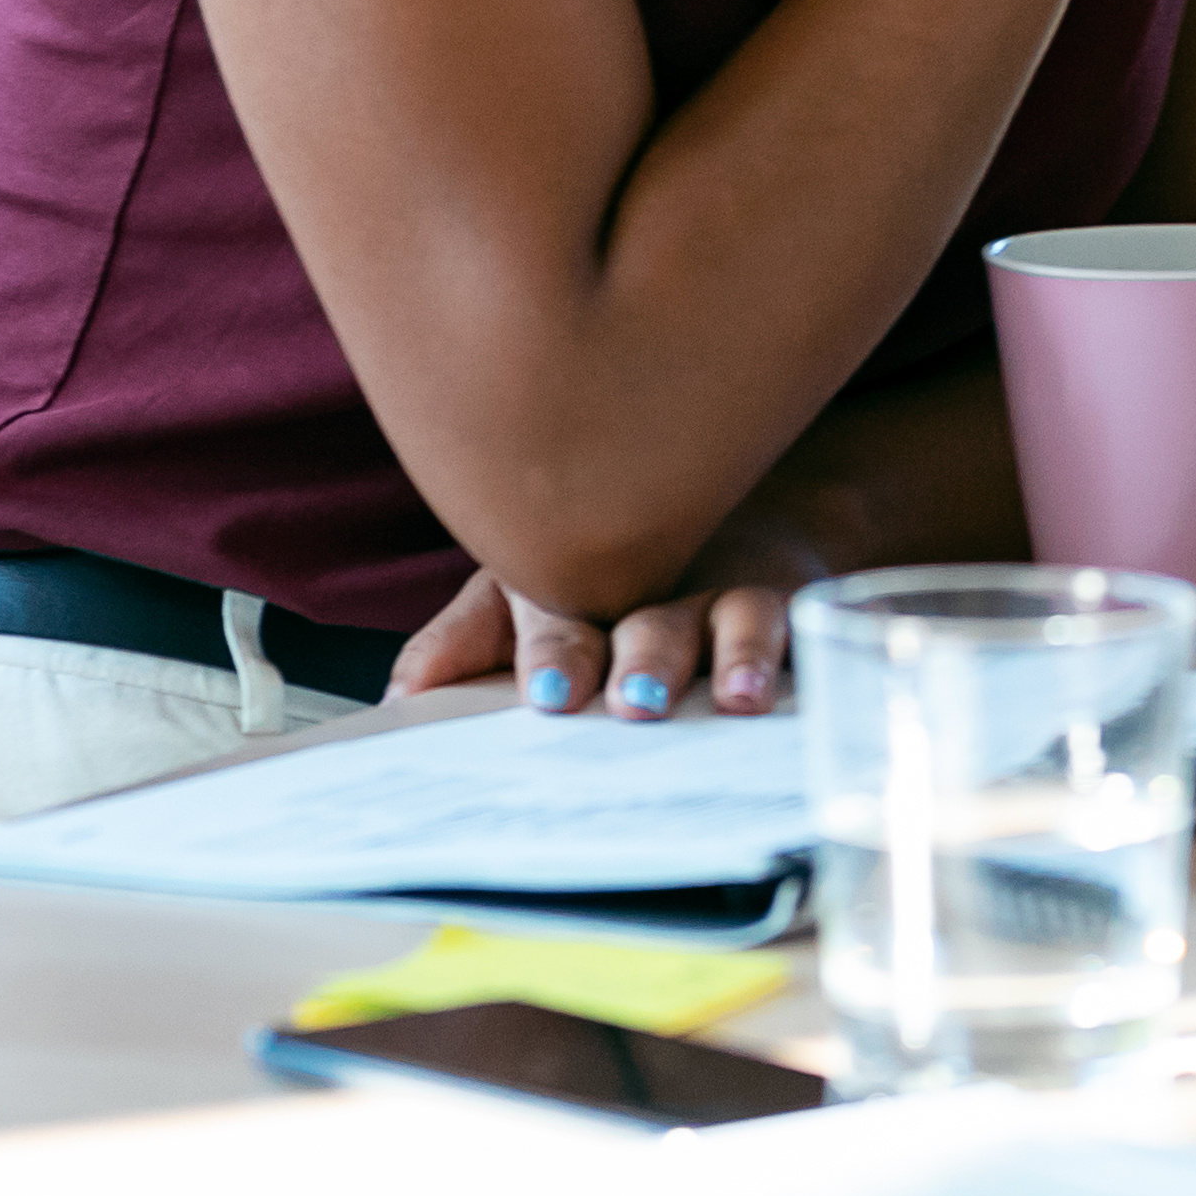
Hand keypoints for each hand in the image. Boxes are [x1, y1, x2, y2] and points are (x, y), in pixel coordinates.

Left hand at [393, 560, 796, 720]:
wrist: (730, 496)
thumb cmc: (604, 566)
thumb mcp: (522, 591)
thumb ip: (464, 639)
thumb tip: (399, 693)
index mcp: (571, 577)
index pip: (555, 608)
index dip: (554, 652)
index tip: (550, 693)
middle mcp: (650, 581)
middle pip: (648, 619)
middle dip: (644, 657)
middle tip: (635, 698)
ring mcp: (721, 589)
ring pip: (731, 617)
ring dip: (732, 654)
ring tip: (734, 696)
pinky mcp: (786, 597)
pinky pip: (796, 625)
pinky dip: (796, 655)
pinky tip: (792, 688)